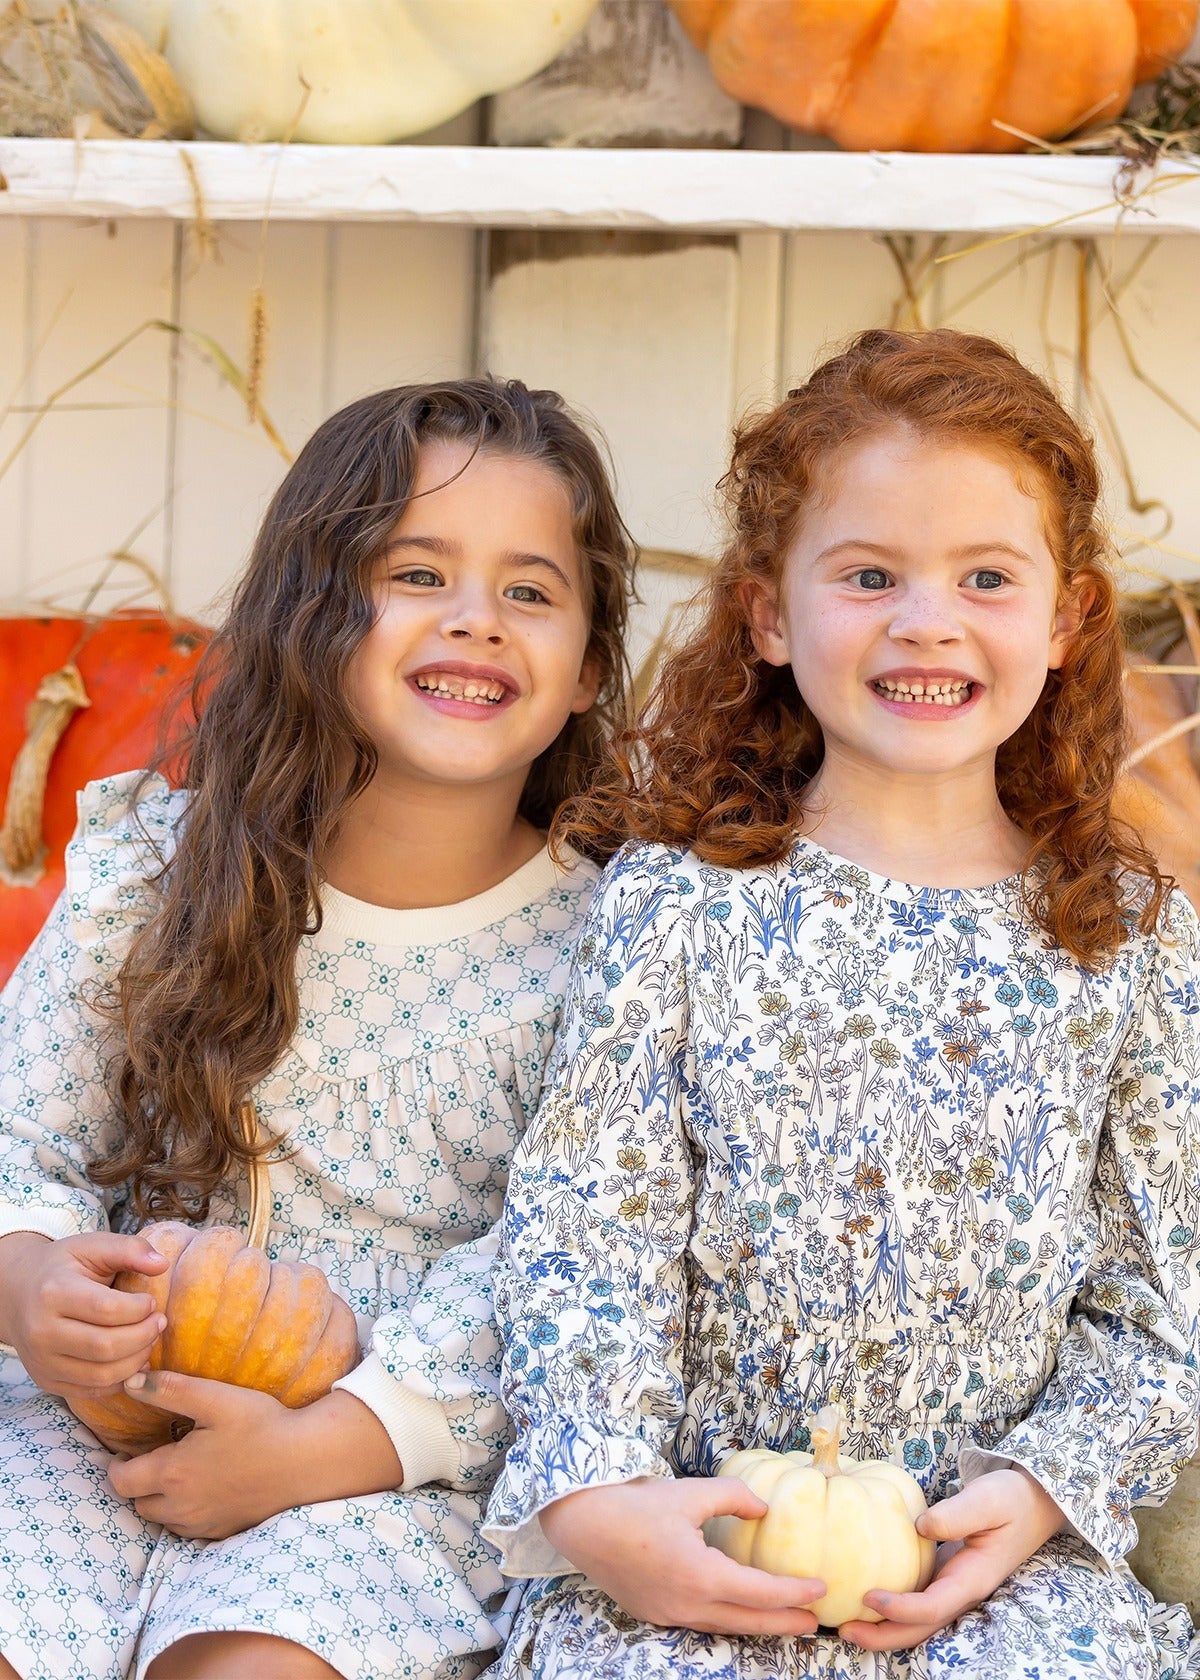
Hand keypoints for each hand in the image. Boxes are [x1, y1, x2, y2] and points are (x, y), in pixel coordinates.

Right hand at [0, 1231, 167, 1394]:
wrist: (18, 1293)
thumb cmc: (63, 1267)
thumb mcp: (92, 1246)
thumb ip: (129, 1249)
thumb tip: (162, 1264)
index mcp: (53, 1293)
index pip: (107, 1310)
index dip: (140, 1309)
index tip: (153, 1302)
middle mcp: (42, 1332)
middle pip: (106, 1347)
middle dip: (144, 1336)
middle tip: (159, 1323)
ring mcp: (42, 1361)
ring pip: (101, 1375)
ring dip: (137, 1361)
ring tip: (149, 1340)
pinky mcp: (47, 1380)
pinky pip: (92, 1390)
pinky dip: (120, 1379)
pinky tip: (132, 1359)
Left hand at [108, 1370, 303, 1538]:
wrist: (305, 1463)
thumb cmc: (262, 1426)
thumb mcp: (216, 1399)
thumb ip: (169, 1389)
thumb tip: (129, 1381)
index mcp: (173, 1473)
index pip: (121, 1481)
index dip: (115, 1467)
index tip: (122, 1453)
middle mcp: (181, 1506)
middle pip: (138, 1504)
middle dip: (137, 1484)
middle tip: (150, 1460)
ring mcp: (202, 1523)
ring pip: (162, 1519)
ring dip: (160, 1500)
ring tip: (176, 1474)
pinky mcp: (223, 1531)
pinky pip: (189, 1529)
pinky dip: (184, 1513)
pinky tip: (203, 1490)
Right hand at [539, 1477, 824, 1636]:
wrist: (583, 1523)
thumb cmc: (636, 1504)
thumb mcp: (690, 1492)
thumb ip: (733, 1498)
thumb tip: (764, 1509)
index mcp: (700, 1574)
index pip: (759, 1591)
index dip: (793, 1592)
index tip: (820, 1589)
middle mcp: (687, 1604)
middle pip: (747, 1620)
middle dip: (784, 1622)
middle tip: (814, 1623)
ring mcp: (669, 1614)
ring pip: (724, 1627)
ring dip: (756, 1624)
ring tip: (783, 1621)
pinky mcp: (654, 1613)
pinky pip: (700, 1623)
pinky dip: (726, 1620)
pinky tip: (736, 1611)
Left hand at [840, 1466, 1065, 1651]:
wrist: (1034, 1502)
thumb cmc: (1011, 1499)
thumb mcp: (988, 1499)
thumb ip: (957, 1514)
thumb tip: (920, 1526)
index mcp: (973, 1578)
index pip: (933, 1607)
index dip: (900, 1608)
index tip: (868, 1596)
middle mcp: (962, 1590)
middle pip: (921, 1627)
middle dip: (883, 1635)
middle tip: (843, 1629)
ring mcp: (954, 1585)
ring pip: (918, 1619)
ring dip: (884, 1627)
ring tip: (846, 1622)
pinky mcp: (946, 1574)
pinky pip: (918, 1599)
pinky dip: (893, 1606)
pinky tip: (867, 1594)